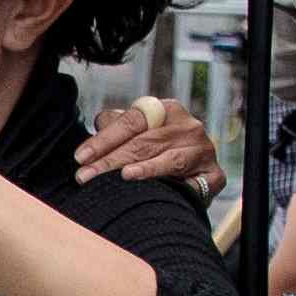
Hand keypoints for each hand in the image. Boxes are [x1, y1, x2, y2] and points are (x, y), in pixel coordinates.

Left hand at [76, 96, 223, 195]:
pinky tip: (152, 185)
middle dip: (110, 160)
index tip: (81, 157)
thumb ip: (117, 128)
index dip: (104, 139)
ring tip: (120, 176)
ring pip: (166, 158)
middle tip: (85, 176)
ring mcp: (203, 149)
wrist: (191, 184)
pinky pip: (188, 177)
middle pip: (144, 142)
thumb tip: (100, 122)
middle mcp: (187, 125)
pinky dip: (169, 180)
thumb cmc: (157, 156)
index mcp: (166, 110)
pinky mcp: (214, 174)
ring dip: (141, 168)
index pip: (131, 121)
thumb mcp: (136, 136)